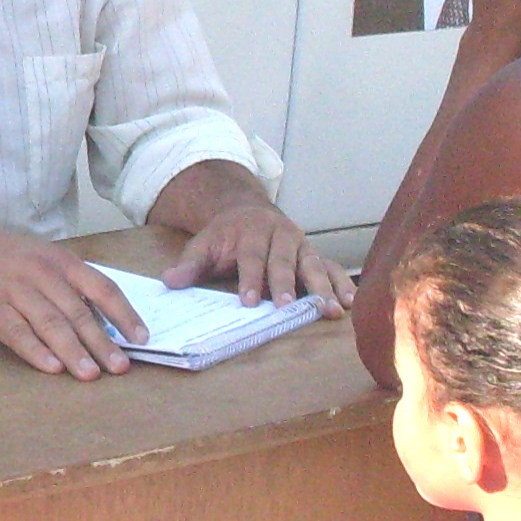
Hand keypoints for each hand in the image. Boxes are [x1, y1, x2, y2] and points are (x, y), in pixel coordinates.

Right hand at [0, 218, 141, 378]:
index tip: (140, 338)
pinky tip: (50, 367)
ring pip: (50, 324)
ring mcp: (16, 290)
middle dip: (102, 342)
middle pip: (78, 312)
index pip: (102, 288)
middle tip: (120, 367)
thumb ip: (70, 283)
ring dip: (73, 351)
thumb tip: (104, 316)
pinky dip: (35, 351)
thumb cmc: (6, 255)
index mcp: (61, 261)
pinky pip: (16, 332)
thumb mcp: (44, 256)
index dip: (124, 314)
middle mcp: (42, 274)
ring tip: (90, 374)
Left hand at [162, 200, 351, 313]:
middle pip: (284, 261)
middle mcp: (280, 235)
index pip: (251, 258)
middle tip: (289, 307)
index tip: (249, 301)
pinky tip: (350, 302)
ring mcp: (301, 244)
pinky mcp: (315, 254)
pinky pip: (332, 267)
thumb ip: (190, 264)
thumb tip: (170, 281)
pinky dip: (342, 283)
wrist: (248, 211)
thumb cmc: (225, 236)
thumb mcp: (204, 245)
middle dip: (286, 284)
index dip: (250, 279)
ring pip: (314, 264)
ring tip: (331, 309)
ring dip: (323, 287)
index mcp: (251, 231)